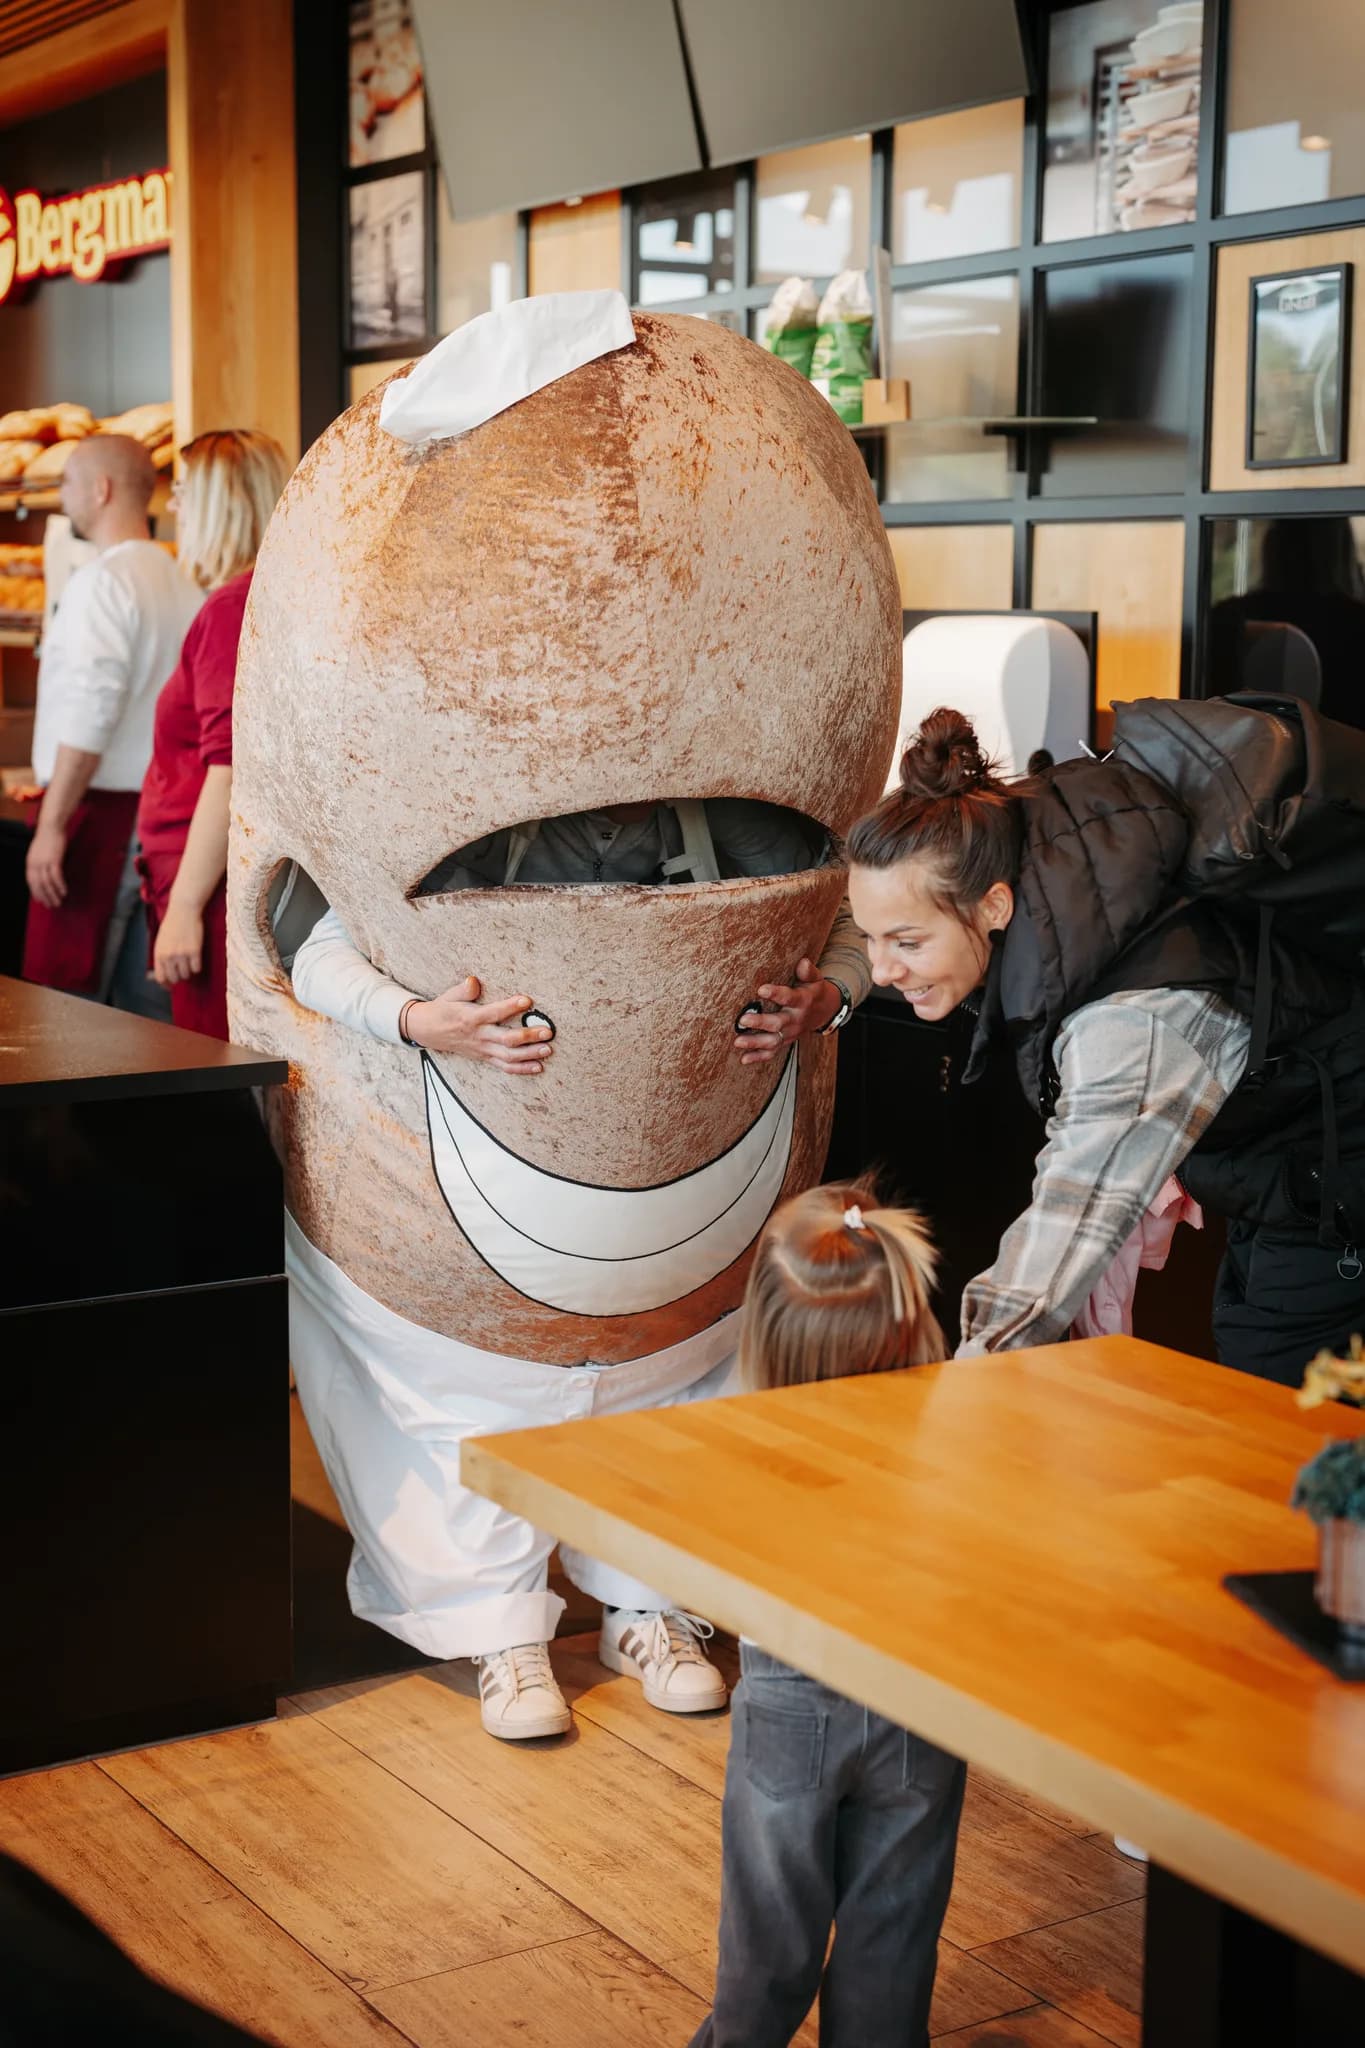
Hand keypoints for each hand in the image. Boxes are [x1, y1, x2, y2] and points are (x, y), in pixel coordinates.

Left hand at [26, 820, 67, 908]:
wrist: (51, 826)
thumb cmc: (47, 838)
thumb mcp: (38, 852)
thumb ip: (38, 863)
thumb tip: (42, 873)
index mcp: (30, 862)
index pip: (31, 882)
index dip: (36, 893)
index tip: (41, 901)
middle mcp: (35, 864)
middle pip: (39, 885)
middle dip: (45, 897)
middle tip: (52, 905)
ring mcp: (44, 862)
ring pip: (47, 883)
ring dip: (53, 894)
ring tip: (59, 901)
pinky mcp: (54, 860)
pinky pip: (56, 877)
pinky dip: (60, 885)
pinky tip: (64, 891)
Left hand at [153, 900, 204, 984]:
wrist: (184, 910)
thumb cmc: (172, 924)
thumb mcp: (161, 941)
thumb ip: (162, 956)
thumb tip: (165, 973)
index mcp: (159, 954)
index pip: (161, 977)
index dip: (166, 984)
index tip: (171, 986)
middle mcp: (169, 956)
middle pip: (174, 978)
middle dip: (179, 977)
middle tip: (182, 972)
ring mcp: (182, 955)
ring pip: (186, 974)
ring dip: (188, 971)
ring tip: (189, 962)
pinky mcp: (195, 952)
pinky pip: (197, 968)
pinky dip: (197, 966)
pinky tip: (196, 959)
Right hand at [405, 977, 552, 1077]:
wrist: (427, 1031)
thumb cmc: (443, 1010)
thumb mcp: (449, 996)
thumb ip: (464, 990)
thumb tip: (473, 981)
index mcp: (471, 1018)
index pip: (493, 1013)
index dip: (510, 1007)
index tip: (527, 1000)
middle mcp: (479, 1036)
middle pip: (506, 1039)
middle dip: (528, 1036)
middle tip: (547, 1032)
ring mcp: (482, 1049)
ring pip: (508, 1056)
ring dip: (529, 1054)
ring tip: (547, 1050)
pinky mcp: (484, 1058)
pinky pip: (504, 1067)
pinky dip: (521, 1069)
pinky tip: (538, 1066)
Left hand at [732, 958, 838, 1065]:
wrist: (824, 1011)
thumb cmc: (813, 990)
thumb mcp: (815, 979)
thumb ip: (808, 972)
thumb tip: (803, 962)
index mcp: (802, 1001)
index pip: (789, 997)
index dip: (776, 993)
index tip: (761, 989)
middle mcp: (795, 1019)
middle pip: (778, 1023)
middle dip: (760, 1023)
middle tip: (743, 1020)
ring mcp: (790, 1033)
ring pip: (773, 1041)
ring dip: (755, 1042)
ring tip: (738, 1041)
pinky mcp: (785, 1041)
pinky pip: (773, 1052)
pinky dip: (759, 1057)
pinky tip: (744, 1059)